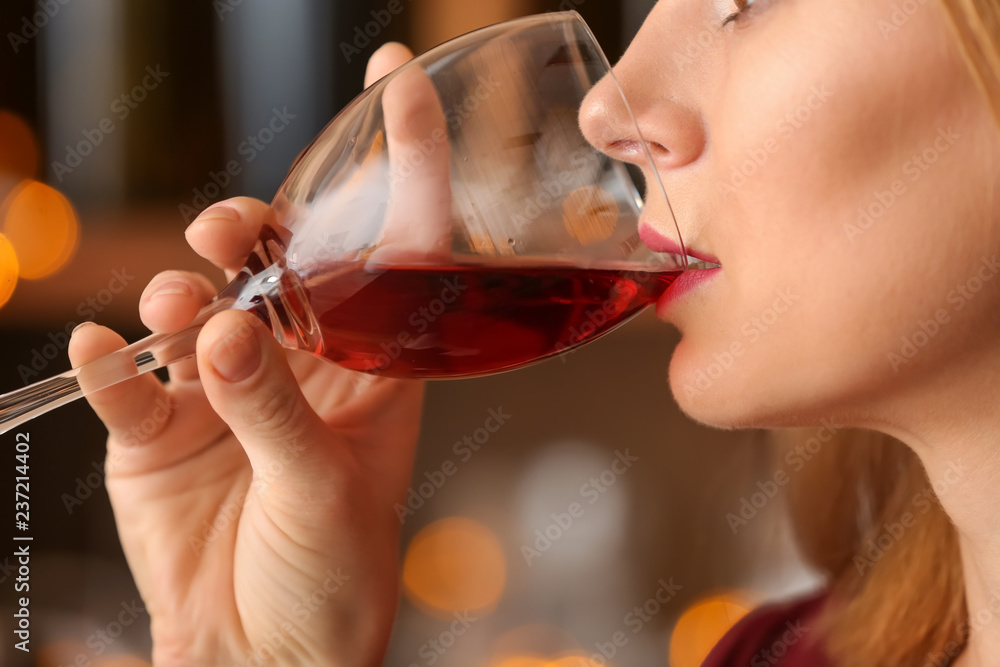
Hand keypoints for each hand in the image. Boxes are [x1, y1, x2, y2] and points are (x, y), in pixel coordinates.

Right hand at [68, 43, 422, 666]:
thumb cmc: (332, 577)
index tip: (395, 75)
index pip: (397, 247)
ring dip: (183, 286)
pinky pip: (132, 377)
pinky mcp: (161, 428)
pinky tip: (112, 351)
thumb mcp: (323, 488)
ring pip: (199, 300)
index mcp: (372, 366)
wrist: (265, 656)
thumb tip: (222, 329)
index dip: (404, 159)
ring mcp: (226, 390)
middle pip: (282, 259)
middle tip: (231, 229)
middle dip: (255, 226)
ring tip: (181, 298)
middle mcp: (301, 364)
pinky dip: (116, 359)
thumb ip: (275, 407)